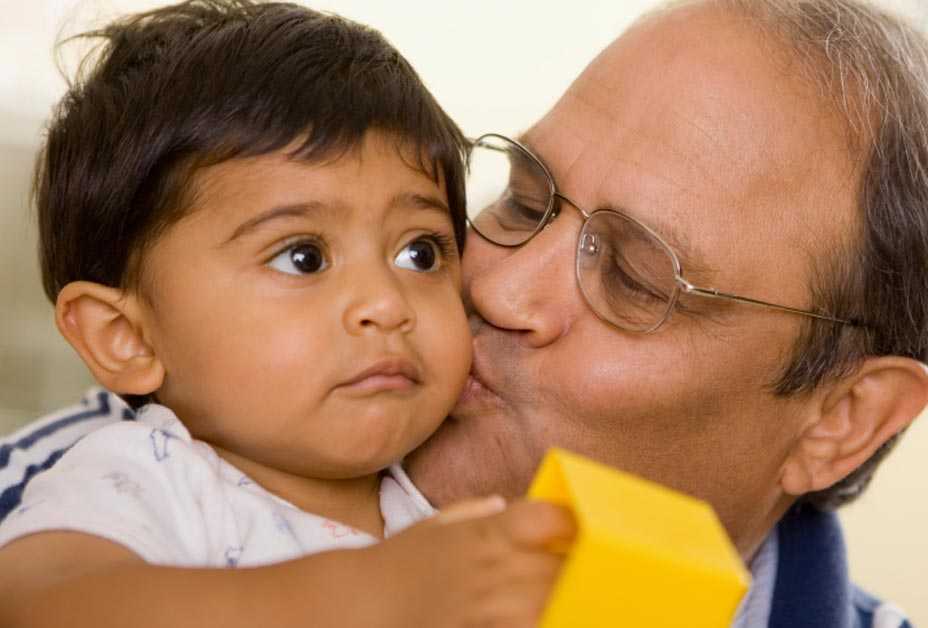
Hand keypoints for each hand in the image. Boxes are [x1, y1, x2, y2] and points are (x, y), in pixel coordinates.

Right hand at [368, 497, 575, 627]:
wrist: (361, 604)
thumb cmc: (396, 564)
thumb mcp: (433, 527)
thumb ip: (470, 514)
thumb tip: (500, 504)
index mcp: (481, 534)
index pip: (542, 518)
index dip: (568, 522)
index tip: (577, 527)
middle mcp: (488, 567)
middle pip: (555, 567)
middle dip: (578, 569)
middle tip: (595, 568)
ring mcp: (485, 606)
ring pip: (546, 605)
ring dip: (565, 603)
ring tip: (579, 599)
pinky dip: (536, 623)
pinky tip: (547, 618)